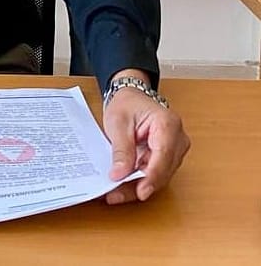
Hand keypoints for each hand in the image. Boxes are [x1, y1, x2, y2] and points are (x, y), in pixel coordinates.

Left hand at [102, 85, 189, 204]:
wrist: (131, 97)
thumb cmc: (127, 104)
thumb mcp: (118, 122)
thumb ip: (121, 148)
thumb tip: (119, 174)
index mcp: (168, 124)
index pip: (164, 156)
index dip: (152, 177)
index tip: (141, 192)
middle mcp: (177, 139)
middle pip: (162, 171)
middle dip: (138, 186)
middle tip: (115, 195)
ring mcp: (174, 150)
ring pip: (158, 177)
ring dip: (136, 187)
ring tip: (114, 194)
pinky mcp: (167, 159)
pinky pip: (154, 174)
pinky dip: (138, 182)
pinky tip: (121, 188)